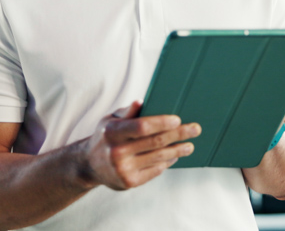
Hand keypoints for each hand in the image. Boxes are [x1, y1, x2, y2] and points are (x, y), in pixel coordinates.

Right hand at [80, 101, 199, 190]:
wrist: (89, 165)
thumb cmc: (105, 137)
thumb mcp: (110, 120)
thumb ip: (127, 112)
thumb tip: (141, 102)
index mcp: (112, 132)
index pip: (141, 127)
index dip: (161, 123)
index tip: (178, 120)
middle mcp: (117, 152)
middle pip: (155, 142)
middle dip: (178, 135)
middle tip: (195, 129)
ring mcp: (123, 169)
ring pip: (158, 157)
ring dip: (178, 150)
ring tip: (189, 145)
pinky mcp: (130, 182)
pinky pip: (155, 170)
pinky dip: (167, 162)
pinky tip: (175, 156)